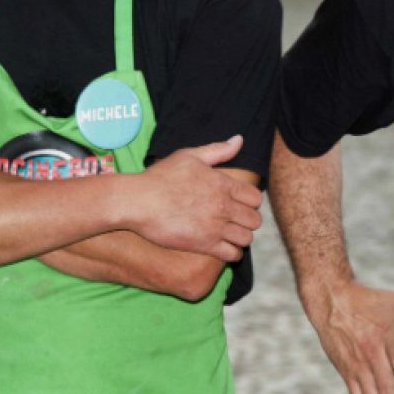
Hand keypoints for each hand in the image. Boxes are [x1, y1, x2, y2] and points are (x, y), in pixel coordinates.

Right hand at [125, 136, 262, 261]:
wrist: (138, 201)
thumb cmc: (161, 177)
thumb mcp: (189, 156)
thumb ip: (218, 150)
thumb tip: (239, 139)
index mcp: (223, 184)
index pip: (256, 198)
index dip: (251, 202)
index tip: (241, 204)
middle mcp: (223, 206)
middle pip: (254, 220)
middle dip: (248, 220)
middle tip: (236, 221)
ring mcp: (215, 227)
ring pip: (246, 238)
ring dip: (241, 237)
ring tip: (231, 235)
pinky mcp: (204, 245)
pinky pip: (232, 254)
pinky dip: (232, 253)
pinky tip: (224, 248)